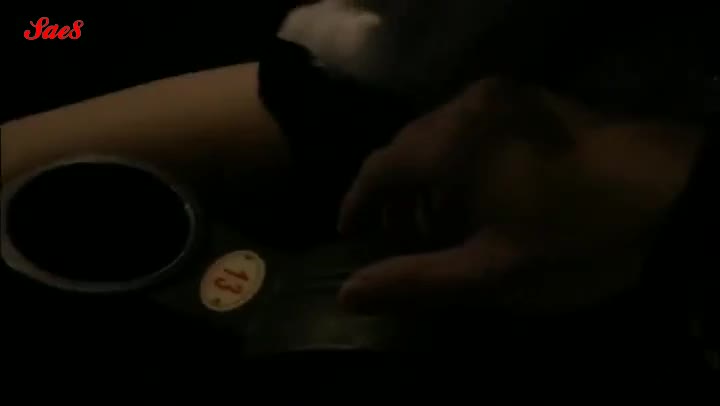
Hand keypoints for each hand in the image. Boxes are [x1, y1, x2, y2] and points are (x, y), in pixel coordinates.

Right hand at [338, 78, 704, 313]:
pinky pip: (474, 125)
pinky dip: (460, 160)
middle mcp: (470, 102)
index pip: (378, 167)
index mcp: (451, 139)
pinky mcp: (534, 98)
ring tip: (439, 225)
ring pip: (440, 134)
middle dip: (395, 195)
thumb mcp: (492, 273)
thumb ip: (414, 281)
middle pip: (407, 147)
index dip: (357, 203)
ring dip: (428, 178)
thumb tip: (347, 294)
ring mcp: (507, 95)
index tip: (348, 235)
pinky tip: (479, 195)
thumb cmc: (576, 241)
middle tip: (398, 240)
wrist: (681, 196)